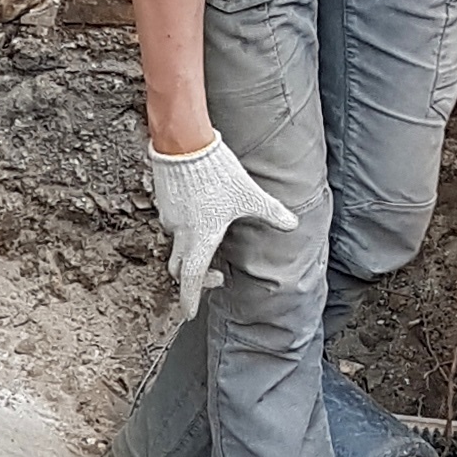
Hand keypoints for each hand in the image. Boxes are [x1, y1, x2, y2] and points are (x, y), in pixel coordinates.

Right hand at [148, 132, 294, 321]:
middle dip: (192, 279)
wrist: (184, 144)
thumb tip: (292, 224)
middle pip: (179, 268)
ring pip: (176, 243)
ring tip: (212, 234)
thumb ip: (271, 212)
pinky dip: (184, 226)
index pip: (191, 279)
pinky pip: (172, 222)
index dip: (190, 298)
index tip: (190, 312)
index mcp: (201, 238)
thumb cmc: (216, 173)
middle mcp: (181, 233)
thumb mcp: (250, 195)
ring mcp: (169, 218)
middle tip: (214, 276)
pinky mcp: (163, 202)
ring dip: (190, 248)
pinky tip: (199, 210)